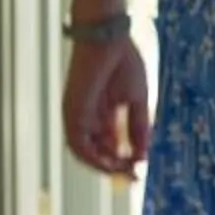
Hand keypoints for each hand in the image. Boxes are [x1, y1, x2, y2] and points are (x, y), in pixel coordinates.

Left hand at [63, 29, 150, 178]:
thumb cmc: (124, 62)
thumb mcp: (138, 101)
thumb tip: (143, 157)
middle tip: (134, 176)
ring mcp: (76, 115)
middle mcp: (87, 117)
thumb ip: (139, 128)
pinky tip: (112, 162)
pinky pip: (77, 144)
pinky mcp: (71, 112)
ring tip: (124, 171)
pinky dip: (93, 157)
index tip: (140, 171)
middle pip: (97, 151)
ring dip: (103, 166)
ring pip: (84, 153)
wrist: (108, 37)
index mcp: (103, 112)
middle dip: (115, 167)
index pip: (110, 144)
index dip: (125, 160)